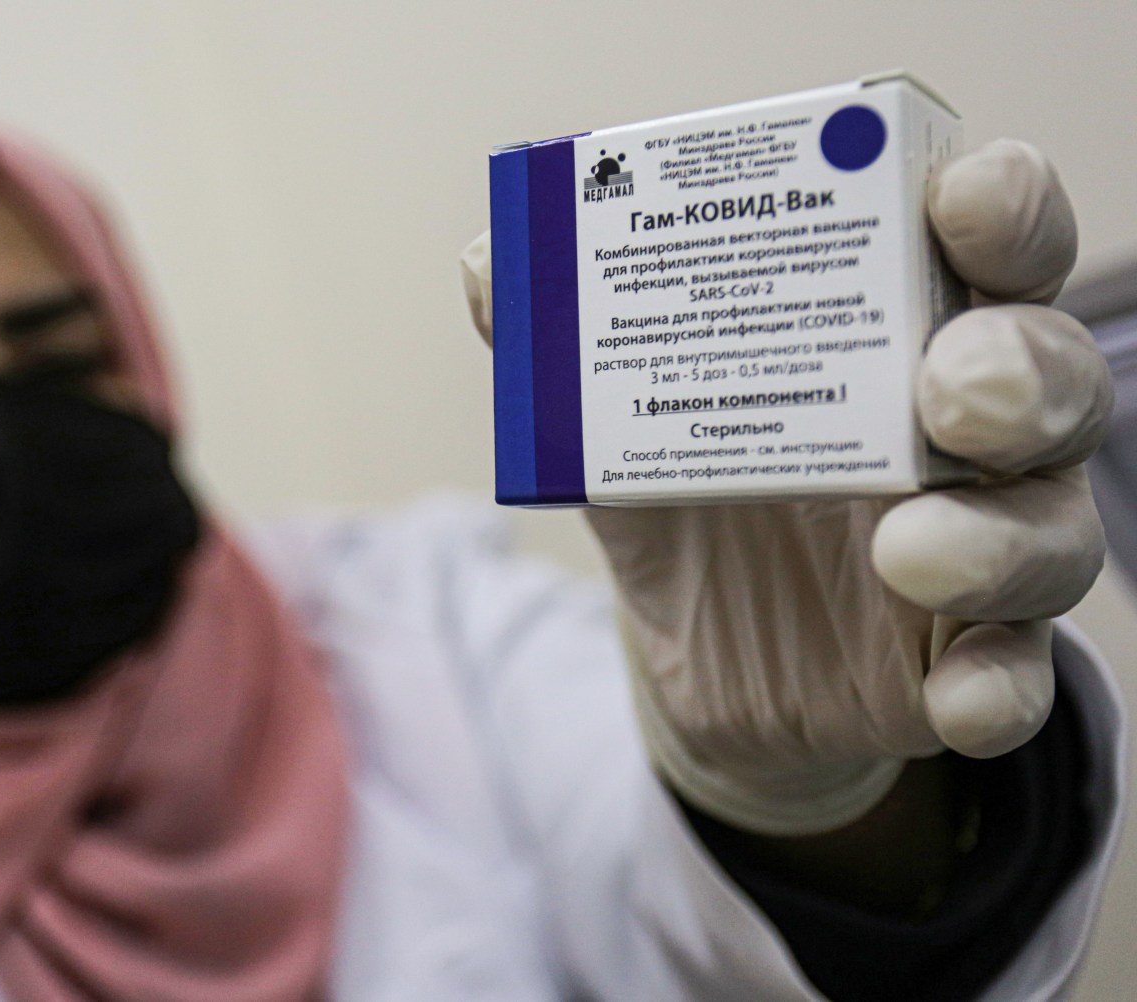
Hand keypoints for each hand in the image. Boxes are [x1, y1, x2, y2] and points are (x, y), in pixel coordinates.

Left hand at [461, 140, 1110, 836]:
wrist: (701, 650)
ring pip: (1050, 529)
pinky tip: (953, 698)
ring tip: (907, 549)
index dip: (997, 208)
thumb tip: (488, 263)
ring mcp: (979, 544)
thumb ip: (568, 340)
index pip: (985, 243)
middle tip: (951, 385)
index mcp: (896, 329)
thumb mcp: (624, 414)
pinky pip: (1012, 675)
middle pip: (1050, 374)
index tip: (958, 202)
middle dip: (1018, 369)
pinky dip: (994, 687)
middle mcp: (963, 428)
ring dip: (999, 536)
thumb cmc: (692, 493)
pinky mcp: (963, 657)